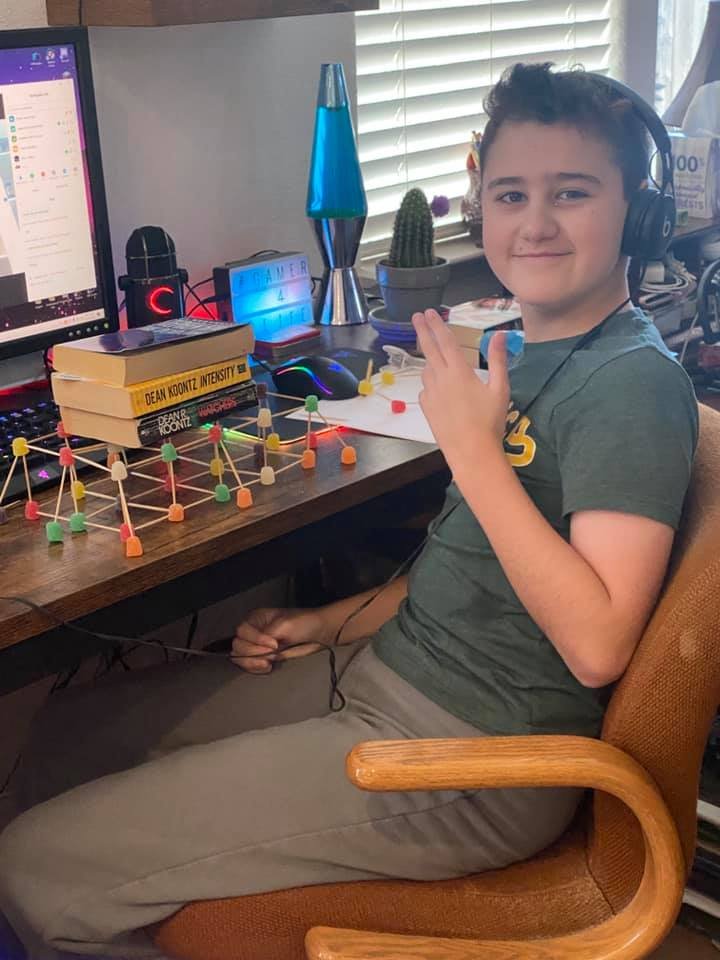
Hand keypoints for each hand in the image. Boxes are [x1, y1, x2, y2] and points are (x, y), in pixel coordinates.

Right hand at [232, 607, 328, 673]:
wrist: (320, 634)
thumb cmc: (304, 623)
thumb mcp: (285, 624)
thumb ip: (268, 634)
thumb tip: (260, 649)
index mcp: (256, 619)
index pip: (242, 631)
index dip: (255, 639)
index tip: (275, 643)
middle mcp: (253, 632)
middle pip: (238, 645)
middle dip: (253, 652)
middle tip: (272, 654)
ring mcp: (257, 647)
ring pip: (239, 657)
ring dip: (252, 662)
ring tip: (269, 662)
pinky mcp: (263, 659)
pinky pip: (249, 667)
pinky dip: (255, 669)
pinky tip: (268, 667)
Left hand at [412, 309, 509, 470]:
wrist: (471, 452)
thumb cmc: (490, 421)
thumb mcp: (500, 389)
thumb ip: (498, 360)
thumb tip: (500, 335)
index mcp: (458, 371)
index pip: (445, 341)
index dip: (437, 325)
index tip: (429, 312)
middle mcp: (440, 379)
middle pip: (429, 349)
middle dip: (422, 330)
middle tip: (416, 316)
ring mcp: (430, 394)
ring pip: (427, 369)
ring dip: (429, 359)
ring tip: (434, 354)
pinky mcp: (426, 408)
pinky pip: (426, 388)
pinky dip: (431, 382)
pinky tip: (439, 387)